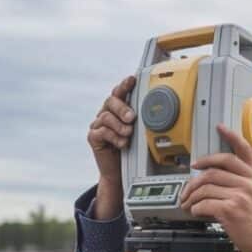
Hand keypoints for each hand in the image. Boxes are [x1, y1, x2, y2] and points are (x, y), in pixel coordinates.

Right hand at [87, 76, 135, 218]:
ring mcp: (98, 125)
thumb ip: (144, 120)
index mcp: (119, 109)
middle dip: (122, 108)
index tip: (132, 79)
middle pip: (111, 101)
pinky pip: (101, 131)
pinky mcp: (93, 137)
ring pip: (106, 116)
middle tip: (131, 117)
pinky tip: (121, 143)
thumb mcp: (141, 132)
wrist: (121, 172)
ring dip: (119, 125)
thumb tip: (158, 109)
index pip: (120, 92)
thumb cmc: (133, 150)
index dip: (125, 85)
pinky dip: (113, 136)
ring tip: (128, 133)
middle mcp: (107, 113)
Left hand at [179, 124, 251, 251]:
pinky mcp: (230, 210)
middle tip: (188, 186)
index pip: (243, 150)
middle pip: (213, 169)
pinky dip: (195, 209)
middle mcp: (248, 183)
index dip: (230, 136)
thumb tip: (217, 184)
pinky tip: (196, 212)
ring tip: (188, 204)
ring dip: (191, 196)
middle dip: (195, 178)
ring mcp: (240, 195)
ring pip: (205, 187)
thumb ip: (245, 185)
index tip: (220, 128)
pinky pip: (204, 203)